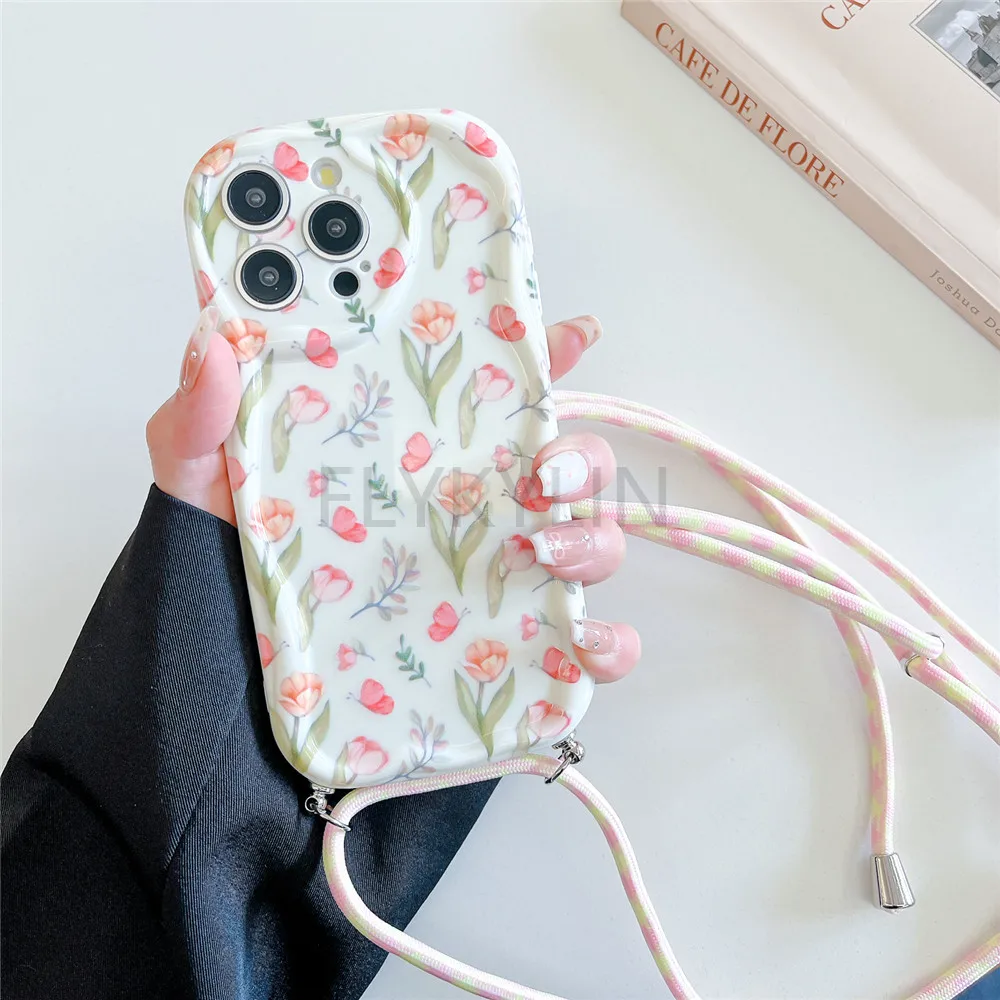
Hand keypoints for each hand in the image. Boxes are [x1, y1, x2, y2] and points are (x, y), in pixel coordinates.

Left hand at [146, 312, 639, 681]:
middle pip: (567, 466)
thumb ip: (202, 419)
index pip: (499, 395)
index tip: (572, 333)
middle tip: (543, 471)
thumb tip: (214, 344)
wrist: (227, 701)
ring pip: (592, 545)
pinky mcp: (509, 659)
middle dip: (581, 456)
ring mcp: (497, 586)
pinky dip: (607, 644)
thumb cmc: (225, 577)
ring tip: (544, 551)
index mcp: (421, 459)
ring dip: (594, 540)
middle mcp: (472, 514)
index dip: (545, 354)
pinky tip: (579, 640)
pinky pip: (588, 649)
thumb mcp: (205, 488)